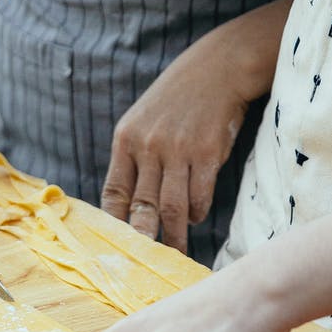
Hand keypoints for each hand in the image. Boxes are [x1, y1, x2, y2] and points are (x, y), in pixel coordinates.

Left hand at [100, 0, 288, 252]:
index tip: (118, 246)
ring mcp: (178, 150)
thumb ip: (136, 158)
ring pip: (172, 209)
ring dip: (174, 235)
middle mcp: (149, 146)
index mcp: (126, 140)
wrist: (218, 67)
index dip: (115, 223)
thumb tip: (131, 206)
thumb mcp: (145, 120)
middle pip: (142, 207)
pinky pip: (199, 197)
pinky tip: (195, 217)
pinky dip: (197, 213)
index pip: (114, 192)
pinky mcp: (208, 153)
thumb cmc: (179, 99)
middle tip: (145, 264)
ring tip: (175, 252)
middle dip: (143, 240)